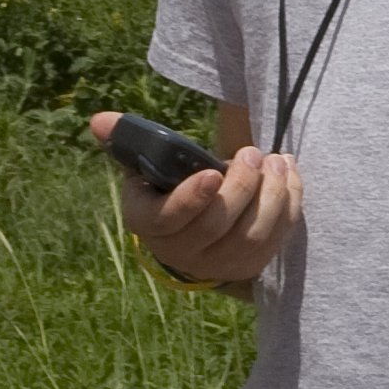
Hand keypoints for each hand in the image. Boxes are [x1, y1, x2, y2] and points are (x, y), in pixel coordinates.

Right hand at [88, 113, 300, 290]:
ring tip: (277, 161)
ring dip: (271, 196)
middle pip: (216, 226)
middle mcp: (179, 253)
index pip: (168, 218)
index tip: (213, 172)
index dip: (191, 199)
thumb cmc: (167, 186)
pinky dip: (289, 206)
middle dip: (241, 186)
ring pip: (250, 237)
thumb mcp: (144, 163)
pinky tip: (289, 175)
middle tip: (253, 154)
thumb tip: (99, 120)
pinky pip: (275, 241)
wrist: (191, 226)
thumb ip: (125, 140)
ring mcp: (217, 266)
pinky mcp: (249, 268)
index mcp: (148, 223)